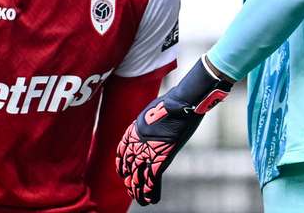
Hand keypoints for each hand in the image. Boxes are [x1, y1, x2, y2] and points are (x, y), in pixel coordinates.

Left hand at [115, 58, 231, 205]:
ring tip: (140, 199)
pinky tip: (150, 200)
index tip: (122, 172)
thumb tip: (151, 124)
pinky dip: (151, 191)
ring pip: (138, 176)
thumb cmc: (171, 103)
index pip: (122, 152)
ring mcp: (148, 150)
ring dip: (138, 190)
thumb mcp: (153, 110)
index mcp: (133, 130)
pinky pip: (153, 179)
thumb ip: (149, 122)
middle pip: (129, 166)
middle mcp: (137, 142)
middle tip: (131, 190)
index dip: (121, 164)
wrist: (181, 103)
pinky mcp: (162, 156)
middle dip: (129, 180)